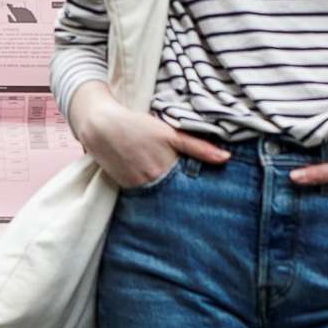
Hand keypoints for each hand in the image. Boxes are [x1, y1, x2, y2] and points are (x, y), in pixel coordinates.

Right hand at [67, 85, 228, 188]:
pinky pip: (145, 195)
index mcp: (166, 170)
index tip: (214, 196)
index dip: (202, 192)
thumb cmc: (137, 126)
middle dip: (187, 197)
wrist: (100, 126)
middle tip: (200, 201)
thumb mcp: (170, 134)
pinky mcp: (126, 188)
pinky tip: (160, 188)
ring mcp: (137, 187)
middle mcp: (151, 183)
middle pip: (176, 194)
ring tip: (182, 195)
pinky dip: (154, 193)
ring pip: (161, 196)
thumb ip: (199, 148)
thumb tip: (227, 158)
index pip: (191, 189)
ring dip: (170, 196)